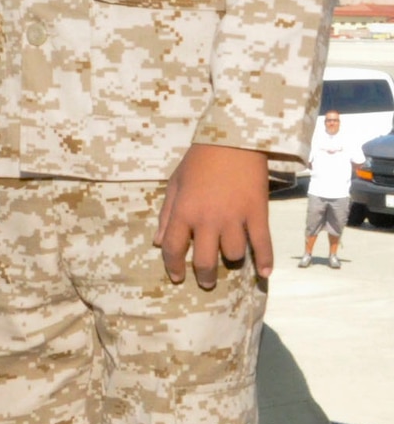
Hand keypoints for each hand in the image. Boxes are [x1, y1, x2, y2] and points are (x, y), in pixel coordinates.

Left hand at [156, 143, 274, 287]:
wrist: (233, 141)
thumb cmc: (199, 162)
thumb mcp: (174, 185)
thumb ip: (166, 215)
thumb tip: (158, 242)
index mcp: (183, 212)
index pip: (173, 249)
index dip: (174, 267)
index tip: (177, 278)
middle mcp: (207, 220)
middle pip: (204, 260)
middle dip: (204, 276)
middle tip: (206, 282)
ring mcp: (235, 218)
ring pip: (233, 254)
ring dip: (231, 259)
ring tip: (230, 258)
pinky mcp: (258, 214)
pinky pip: (262, 244)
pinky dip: (265, 261)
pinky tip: (264, 274)